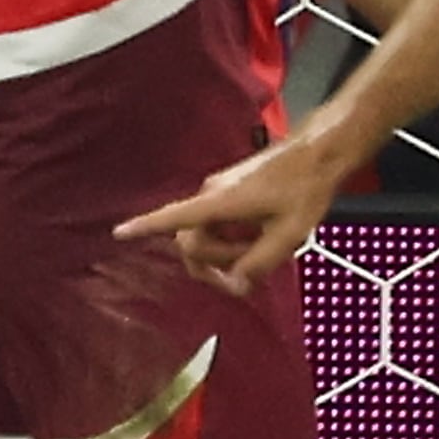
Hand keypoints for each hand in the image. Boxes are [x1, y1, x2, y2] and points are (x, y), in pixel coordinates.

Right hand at [119, 118, 359, 294]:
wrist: (319, 154)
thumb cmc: (304, 189)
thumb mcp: (287, 235)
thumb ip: (258, 263)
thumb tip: (237, 284)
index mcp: (220, 202)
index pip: (174, 217)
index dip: (145, 226)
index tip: (119, 233)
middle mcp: (211, 194)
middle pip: (192, 240)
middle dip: (214, 263)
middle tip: (247, 277)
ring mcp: (219, 192)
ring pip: (207, 234)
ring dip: (227, 251)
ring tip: (263, 250)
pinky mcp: (229, 192)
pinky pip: (219, 224)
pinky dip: (233, 239)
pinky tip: (260, 239)